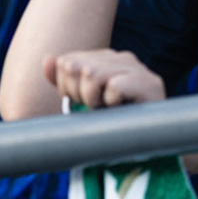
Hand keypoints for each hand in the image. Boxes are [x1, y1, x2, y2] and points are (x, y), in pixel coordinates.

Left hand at [43, 50, 165, 108]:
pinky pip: (114, 87)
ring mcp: (137, 68)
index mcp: (105, 58)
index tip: (85, 102)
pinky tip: (123, 108)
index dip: (68, 88)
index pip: (66, 62)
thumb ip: (64, 80)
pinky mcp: (149, 83)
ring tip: (109, 108)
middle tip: (98, 107)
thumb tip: (47, 59)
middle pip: (75, 66)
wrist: (150, 141)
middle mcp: (121, 57)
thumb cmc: (115, 120)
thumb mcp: (83, 99)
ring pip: (91, 74)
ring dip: (94, 99)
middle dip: (79, 94)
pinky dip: (113, 102)